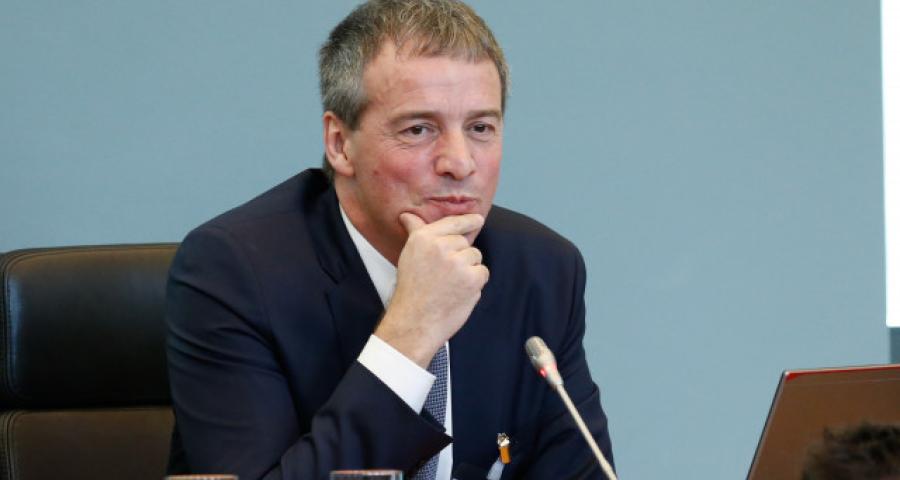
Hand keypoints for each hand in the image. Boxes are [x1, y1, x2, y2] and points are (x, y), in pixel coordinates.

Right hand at [375, 212, 489, 367]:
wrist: (415, 321)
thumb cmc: (411, 290)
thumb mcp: (409, 256)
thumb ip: (415, 232)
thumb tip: (407, 216)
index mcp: (424, 238)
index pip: (453, 222)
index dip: (468, 221)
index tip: (478, 219)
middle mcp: (441, 246)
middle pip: (466, 243)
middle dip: (460, 256)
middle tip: (444, 275)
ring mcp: (458, 262)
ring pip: (475, 257)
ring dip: (468, 270)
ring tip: (450, 285)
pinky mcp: (472, 278)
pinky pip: (482, 272)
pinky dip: (475, 283)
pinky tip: (459, 292)